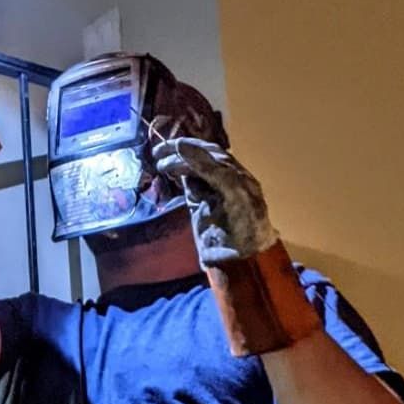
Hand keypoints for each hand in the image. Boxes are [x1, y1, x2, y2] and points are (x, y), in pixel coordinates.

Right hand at [153, 138, 277, 266]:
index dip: (192, 146)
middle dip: (178, 153)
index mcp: (235, 173)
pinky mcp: (199, 207)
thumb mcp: (232, 189)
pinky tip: (168, 174)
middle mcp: (223, 179)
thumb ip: (210, 167)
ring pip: (190, 171)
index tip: (172, 145)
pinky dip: (177, 178)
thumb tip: (182, 145)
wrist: (242, 258)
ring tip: (160, 164)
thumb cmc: (245, 222)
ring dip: (176, 164)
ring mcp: (210, 193)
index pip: (211, 152)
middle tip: (158, 153)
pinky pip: (187, 186)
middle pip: (198, 159)